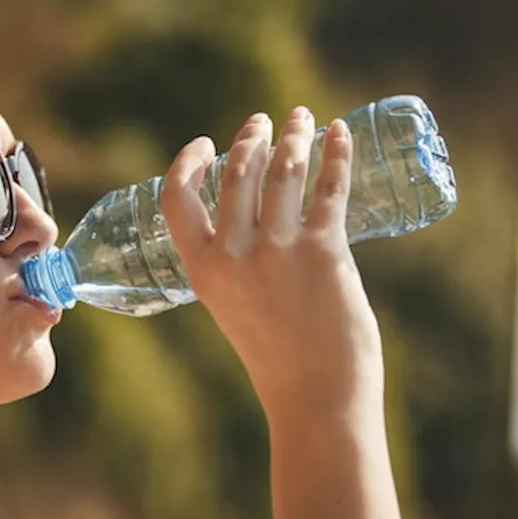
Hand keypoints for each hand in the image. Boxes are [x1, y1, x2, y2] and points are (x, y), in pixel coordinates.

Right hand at [160, 107, 383, 420]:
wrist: (316, 399)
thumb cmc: (281, 360)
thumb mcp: (235, 307)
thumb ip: (236, 264)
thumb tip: (259, 215)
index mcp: (203, 270)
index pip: (177, 198)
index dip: (188, 162)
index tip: (207, 143)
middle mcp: (234, 255)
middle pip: (237, 173)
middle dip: (252, 137)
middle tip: (268, 122)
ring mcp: (278, 251)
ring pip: (283, 170)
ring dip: (294, 136)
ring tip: (303, 119)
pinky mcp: (323, 251)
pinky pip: (329, 187)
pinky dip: (336, 153)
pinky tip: (340, 134)